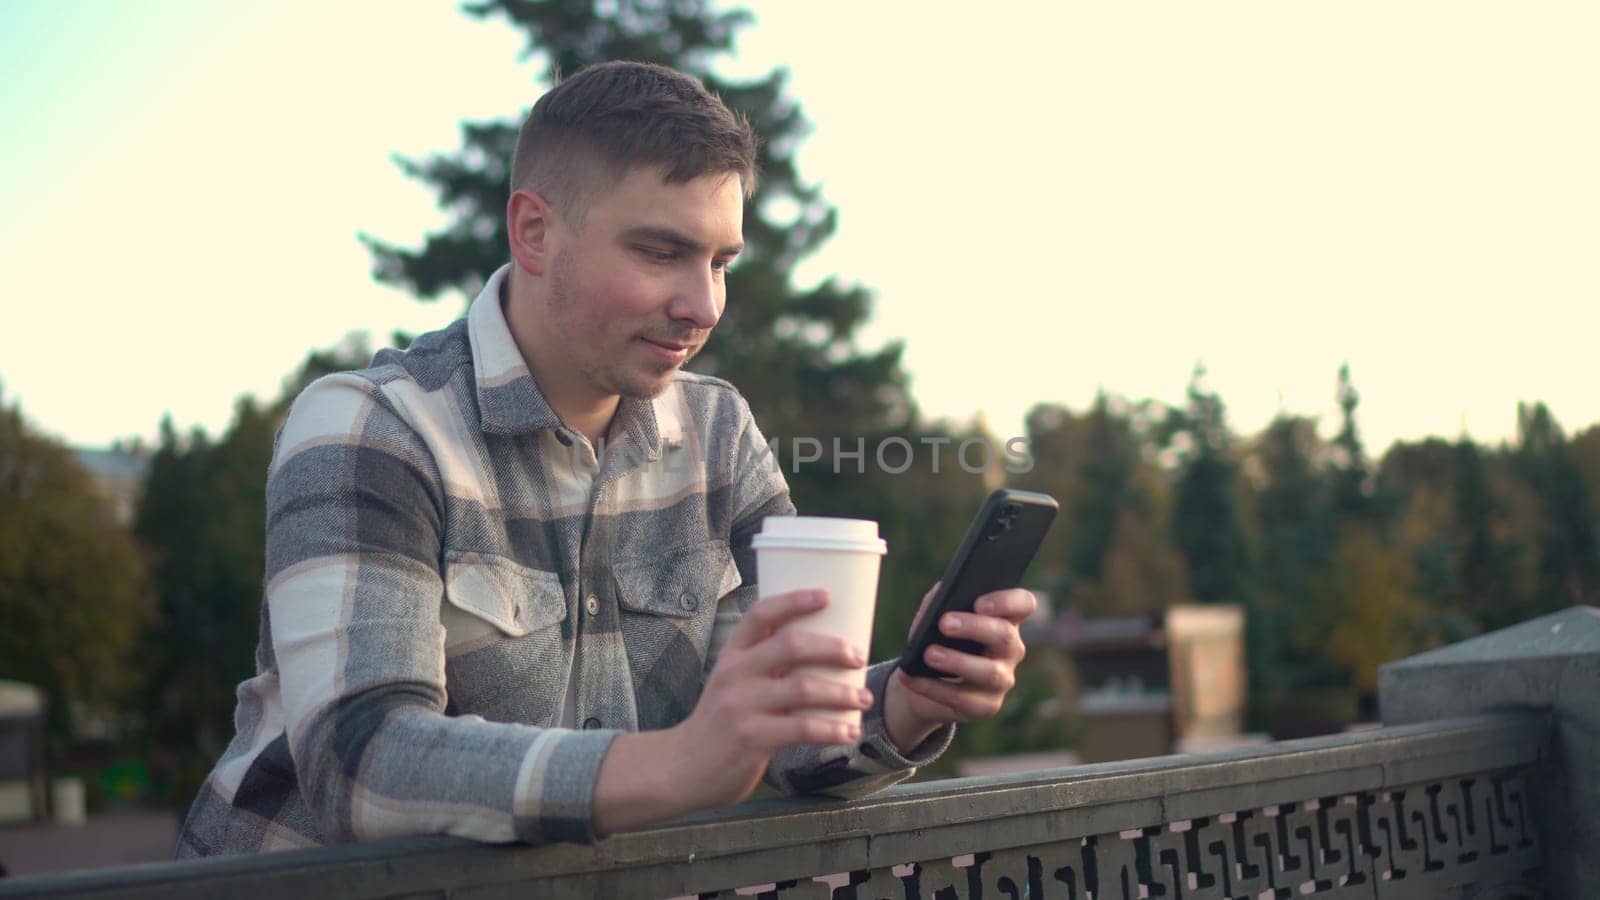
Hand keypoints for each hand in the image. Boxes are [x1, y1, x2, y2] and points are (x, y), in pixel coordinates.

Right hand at [668, 589, 870, 809]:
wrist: (681, 768)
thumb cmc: (720, 724)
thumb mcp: (733, 686)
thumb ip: (767, 670)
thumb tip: (823, 658)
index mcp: (732, 655)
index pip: (761, 614)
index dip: (795, 600)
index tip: (827, 595)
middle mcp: (734, 674)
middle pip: (791, 646)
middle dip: (833, 648)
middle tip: (858, 656)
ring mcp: (741, 705)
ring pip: (803, 688)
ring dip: (842, 693)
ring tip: (863, 699)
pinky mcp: (751, 738)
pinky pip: (801, 727)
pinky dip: (832, 729)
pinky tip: (849, 732)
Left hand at [887, 585, 1035, 744]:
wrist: (923, 677)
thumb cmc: (936, 637)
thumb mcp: (935, 614)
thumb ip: (938, 601)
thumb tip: (939, 600)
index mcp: (1004, 619)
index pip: (1024, 604)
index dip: (1007, 601)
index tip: (979, 603)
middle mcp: (1011, 649)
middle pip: (1005, 635)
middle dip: (974, 627)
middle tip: (944, 623)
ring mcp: (1002, 679)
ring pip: (990, 672)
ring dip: (957, 661)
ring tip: (929, 654)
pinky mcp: (986, 706)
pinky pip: (964, 699)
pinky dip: (933, 687)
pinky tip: (911, 678)